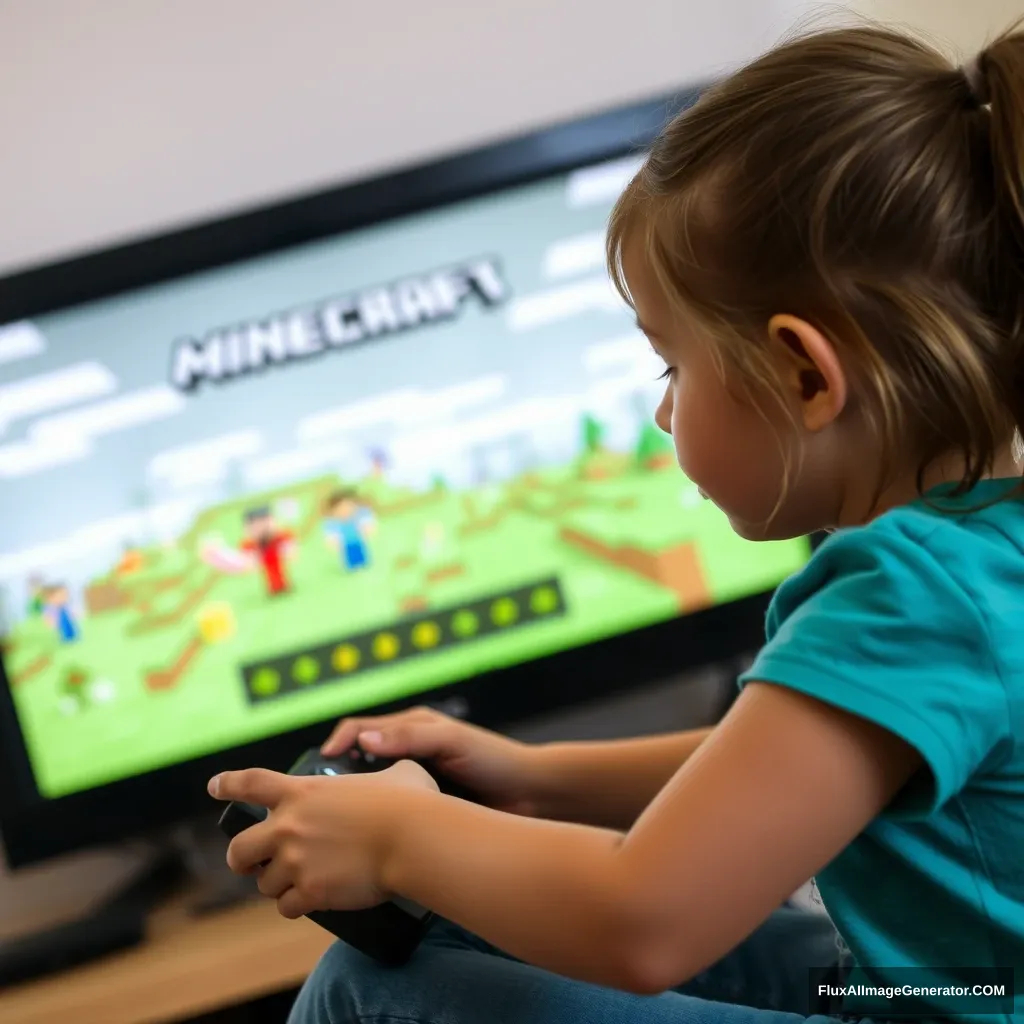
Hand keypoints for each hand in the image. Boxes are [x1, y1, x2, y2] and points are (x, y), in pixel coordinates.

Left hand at [208, 759, 436, 918]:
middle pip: (239, 849)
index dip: (228, 784)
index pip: (250, 783)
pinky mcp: (309, 891)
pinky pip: (287, 907)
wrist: (411, 839)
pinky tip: (311, 900)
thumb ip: (385, 772)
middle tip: (253, 865)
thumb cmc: (409, 803)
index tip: (214, 786)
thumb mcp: (397, 772)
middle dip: (242, 859)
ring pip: (265, 883)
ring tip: (301, 883)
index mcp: (302, 791)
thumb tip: (399, 776)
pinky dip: (296, 905)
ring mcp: (295, 861)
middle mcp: (289, 826)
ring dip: (280, 885)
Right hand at [321, 706, 539, 815]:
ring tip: (336, 823)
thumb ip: (410, 739)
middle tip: (321, 801)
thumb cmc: (494, 760)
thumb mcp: (452, 741)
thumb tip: (363, 743)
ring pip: (372, 791)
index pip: (360, 729)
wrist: (529, 795)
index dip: (338, 743)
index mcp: (411, 728)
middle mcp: (408, 752)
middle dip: (337, 778)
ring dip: (354, 803)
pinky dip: (375, 822)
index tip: (320, 765)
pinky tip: (366, 838)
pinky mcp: (422, 808)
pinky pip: (389, 812)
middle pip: (359, 761)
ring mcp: (414, 782)